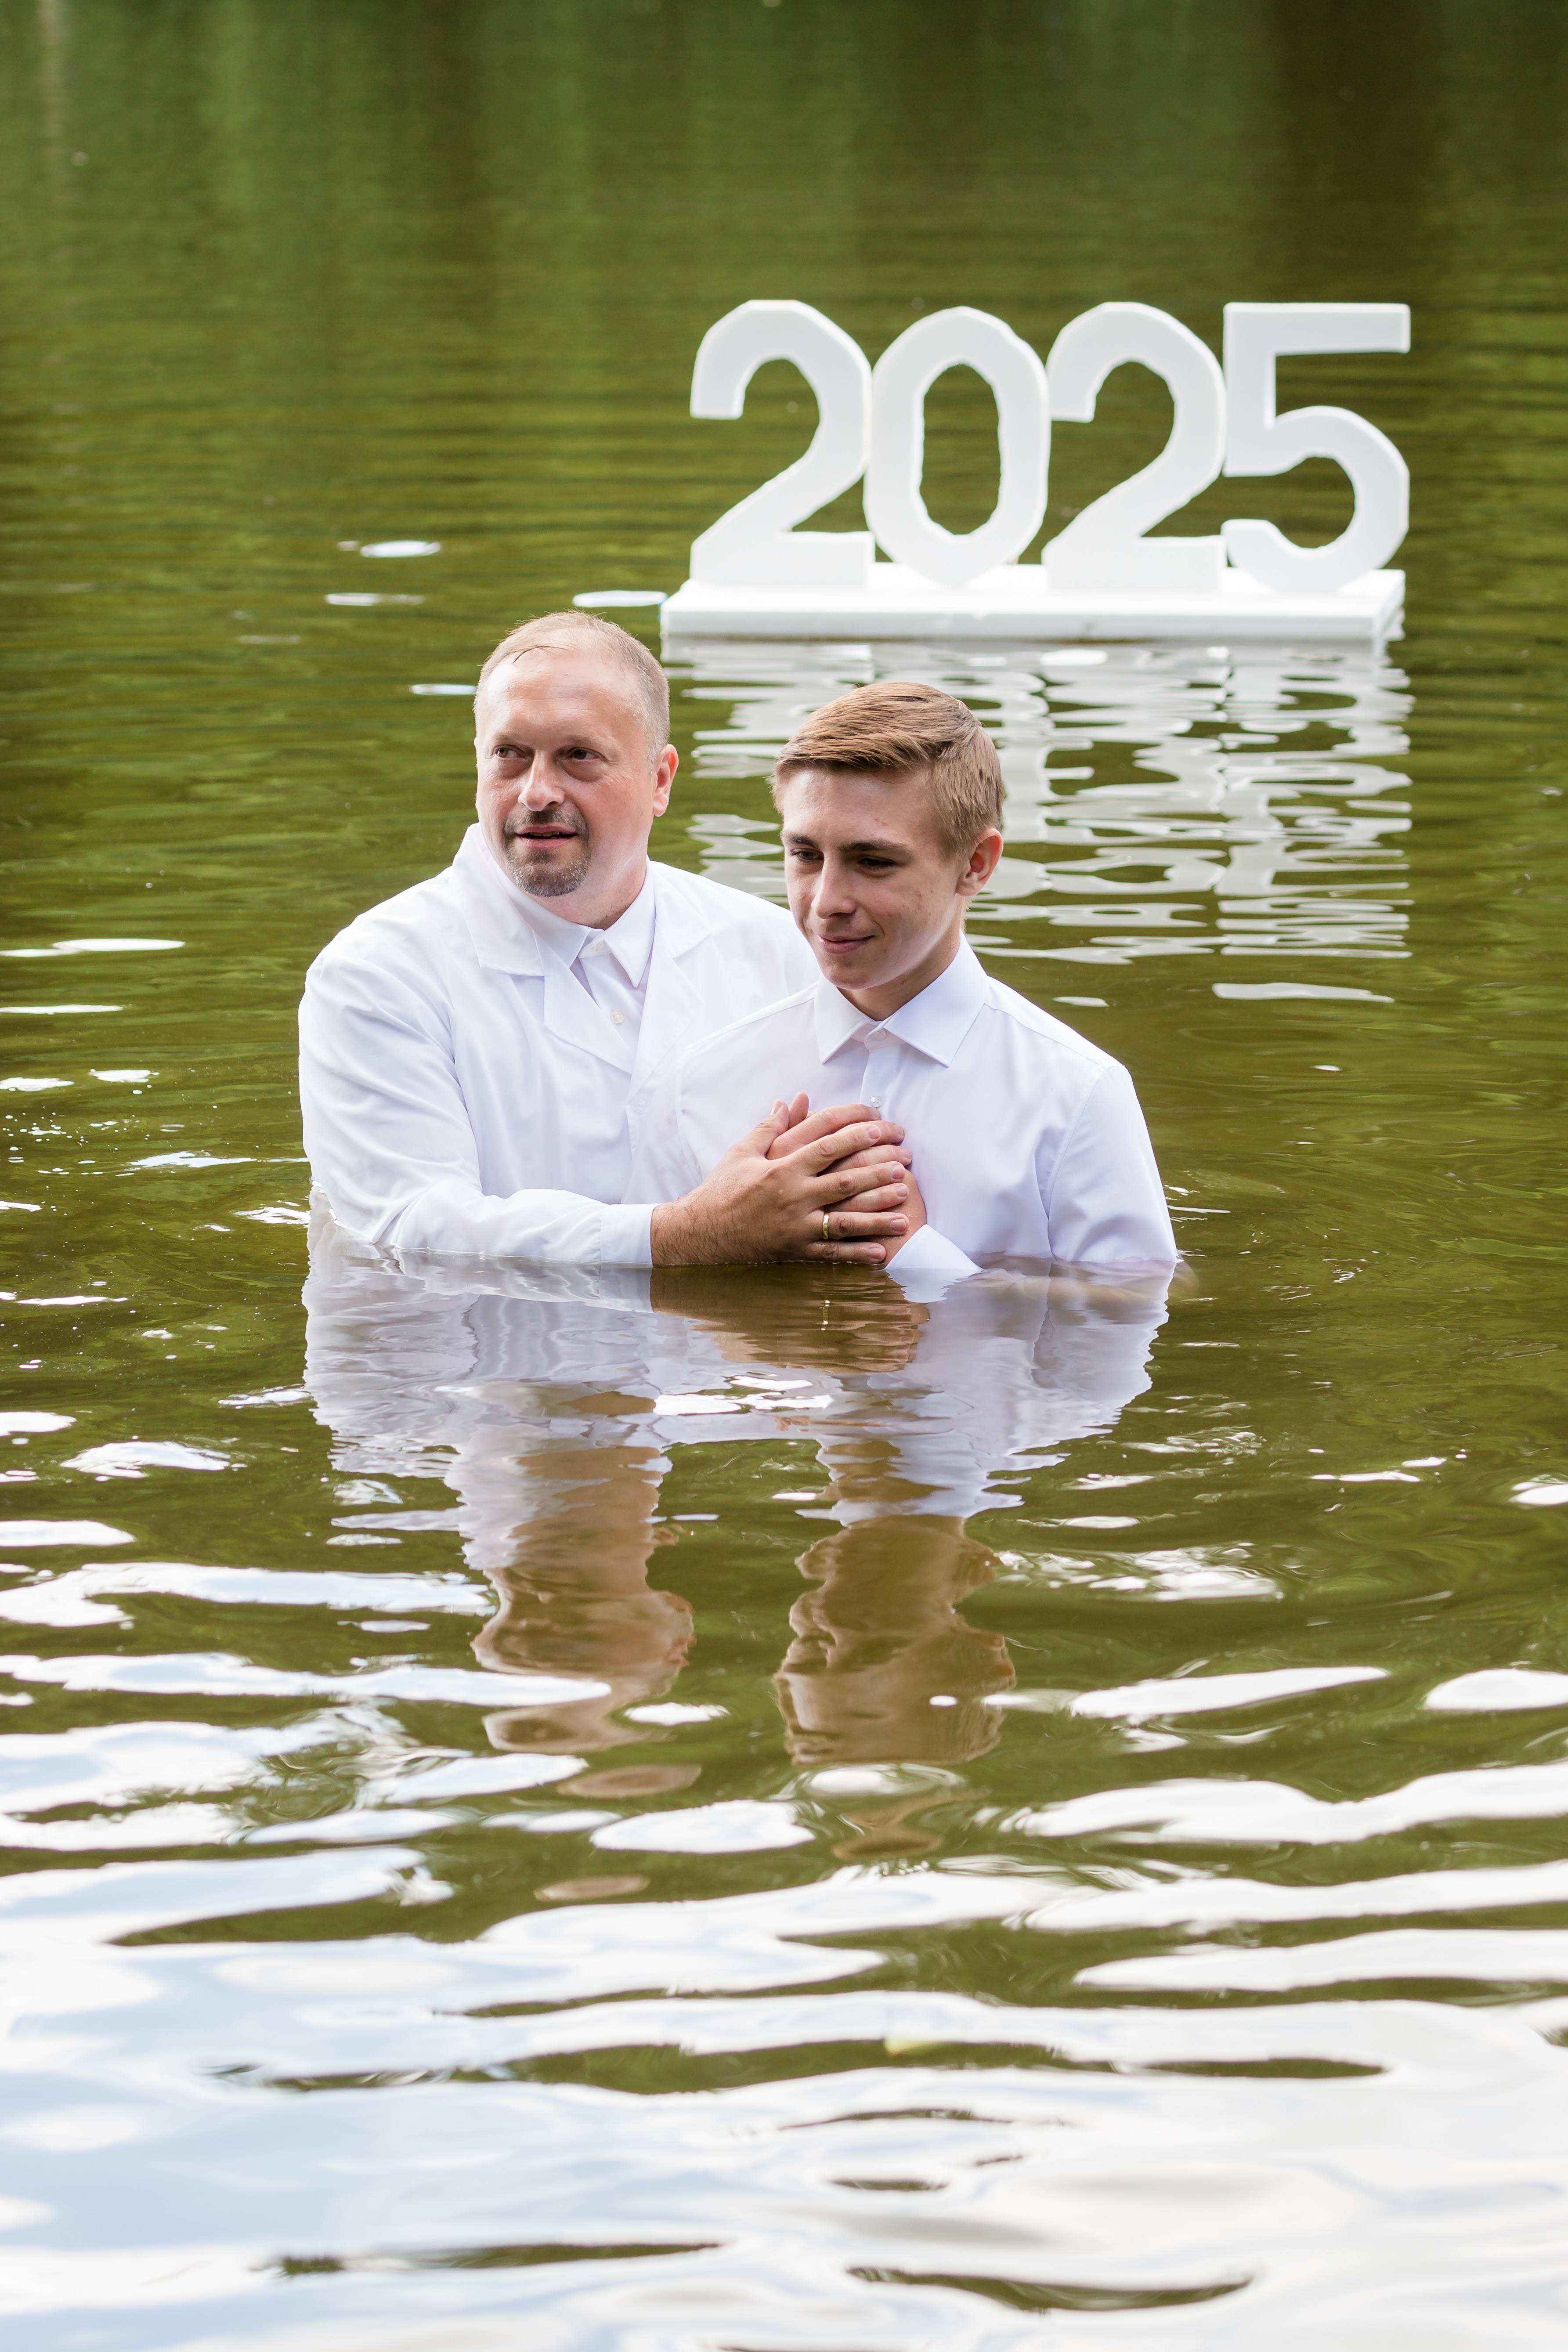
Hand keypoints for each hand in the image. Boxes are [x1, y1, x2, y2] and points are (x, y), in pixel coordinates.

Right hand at [650, 1102, 913, 1266]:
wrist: (699, 1234)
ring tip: (906, 1213)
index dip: (857, 1133)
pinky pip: (830, 1254)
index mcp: (782, 1168)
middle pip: (846, 1181)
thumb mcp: (742, 1153)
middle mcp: (793, 1196)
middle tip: (905, 1165)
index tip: (880, 1125)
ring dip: (878, 1216)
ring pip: (845, 1220)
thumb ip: (769, 1128)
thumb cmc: (721, 1190)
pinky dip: (856, 1254)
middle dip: (879, 1172)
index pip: (828, 1145)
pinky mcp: (794, 1250)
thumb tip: (788, 1101)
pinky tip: (881, 1253)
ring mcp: (795, 1226)